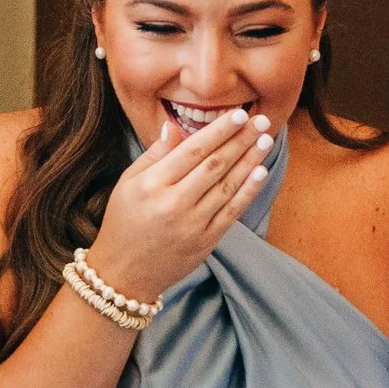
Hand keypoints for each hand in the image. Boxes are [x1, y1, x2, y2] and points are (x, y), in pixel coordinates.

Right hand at [83, 109, 272, 300]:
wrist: (123, 274)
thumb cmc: (123, 222)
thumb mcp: (127, 183)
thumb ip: (154, 154)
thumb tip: (175, 126)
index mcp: (152, 185)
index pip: (192, 150)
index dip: (219, 130)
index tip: (238, 114)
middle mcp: (173, 204)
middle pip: (215, 165)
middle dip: (240, 139)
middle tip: (261, 119)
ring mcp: (192, 225)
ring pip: (228, 185)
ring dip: (250, 160)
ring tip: (265, 139)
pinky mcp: (205, 242)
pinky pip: (232, 212)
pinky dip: (248, 190)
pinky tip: (261, 171)